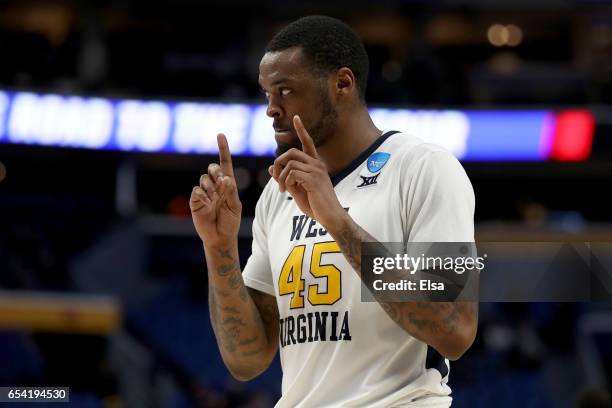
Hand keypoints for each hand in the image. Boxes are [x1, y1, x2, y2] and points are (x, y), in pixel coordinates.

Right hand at [190, 133, 241, 246]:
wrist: (220, 237)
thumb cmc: (230, 222)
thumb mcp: (234, 206)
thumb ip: (230, 192)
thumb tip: (225, 178)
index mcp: (227, 185)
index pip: (225, 163)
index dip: (223, 149)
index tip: (220, 135)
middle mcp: (215, 186)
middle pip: (212, 168)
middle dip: (217, 172)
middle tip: (222, 183)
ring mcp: (204, 193)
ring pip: (204, 178)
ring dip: (211, 187)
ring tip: (215, 200)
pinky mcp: (195, 201)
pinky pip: (196, 190)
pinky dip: (202, 194)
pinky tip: (207, 202)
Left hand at [269, 115, 346, 230]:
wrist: (330, 217)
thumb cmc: (315, 205)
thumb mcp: (296, 190)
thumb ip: (285, 178)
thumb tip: (271, 168)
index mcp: (315, 165)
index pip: (308, 143)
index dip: (301, 130)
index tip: (296, 117)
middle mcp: (317, 164)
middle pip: (291, 152)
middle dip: (279, 162)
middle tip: (276, 177)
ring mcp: (316, 171)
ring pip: (289, 164)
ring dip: (280, 177)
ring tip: (281, 189)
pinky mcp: (313, 179)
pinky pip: (292, 173)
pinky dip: (285, 181)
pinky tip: (287, 191)